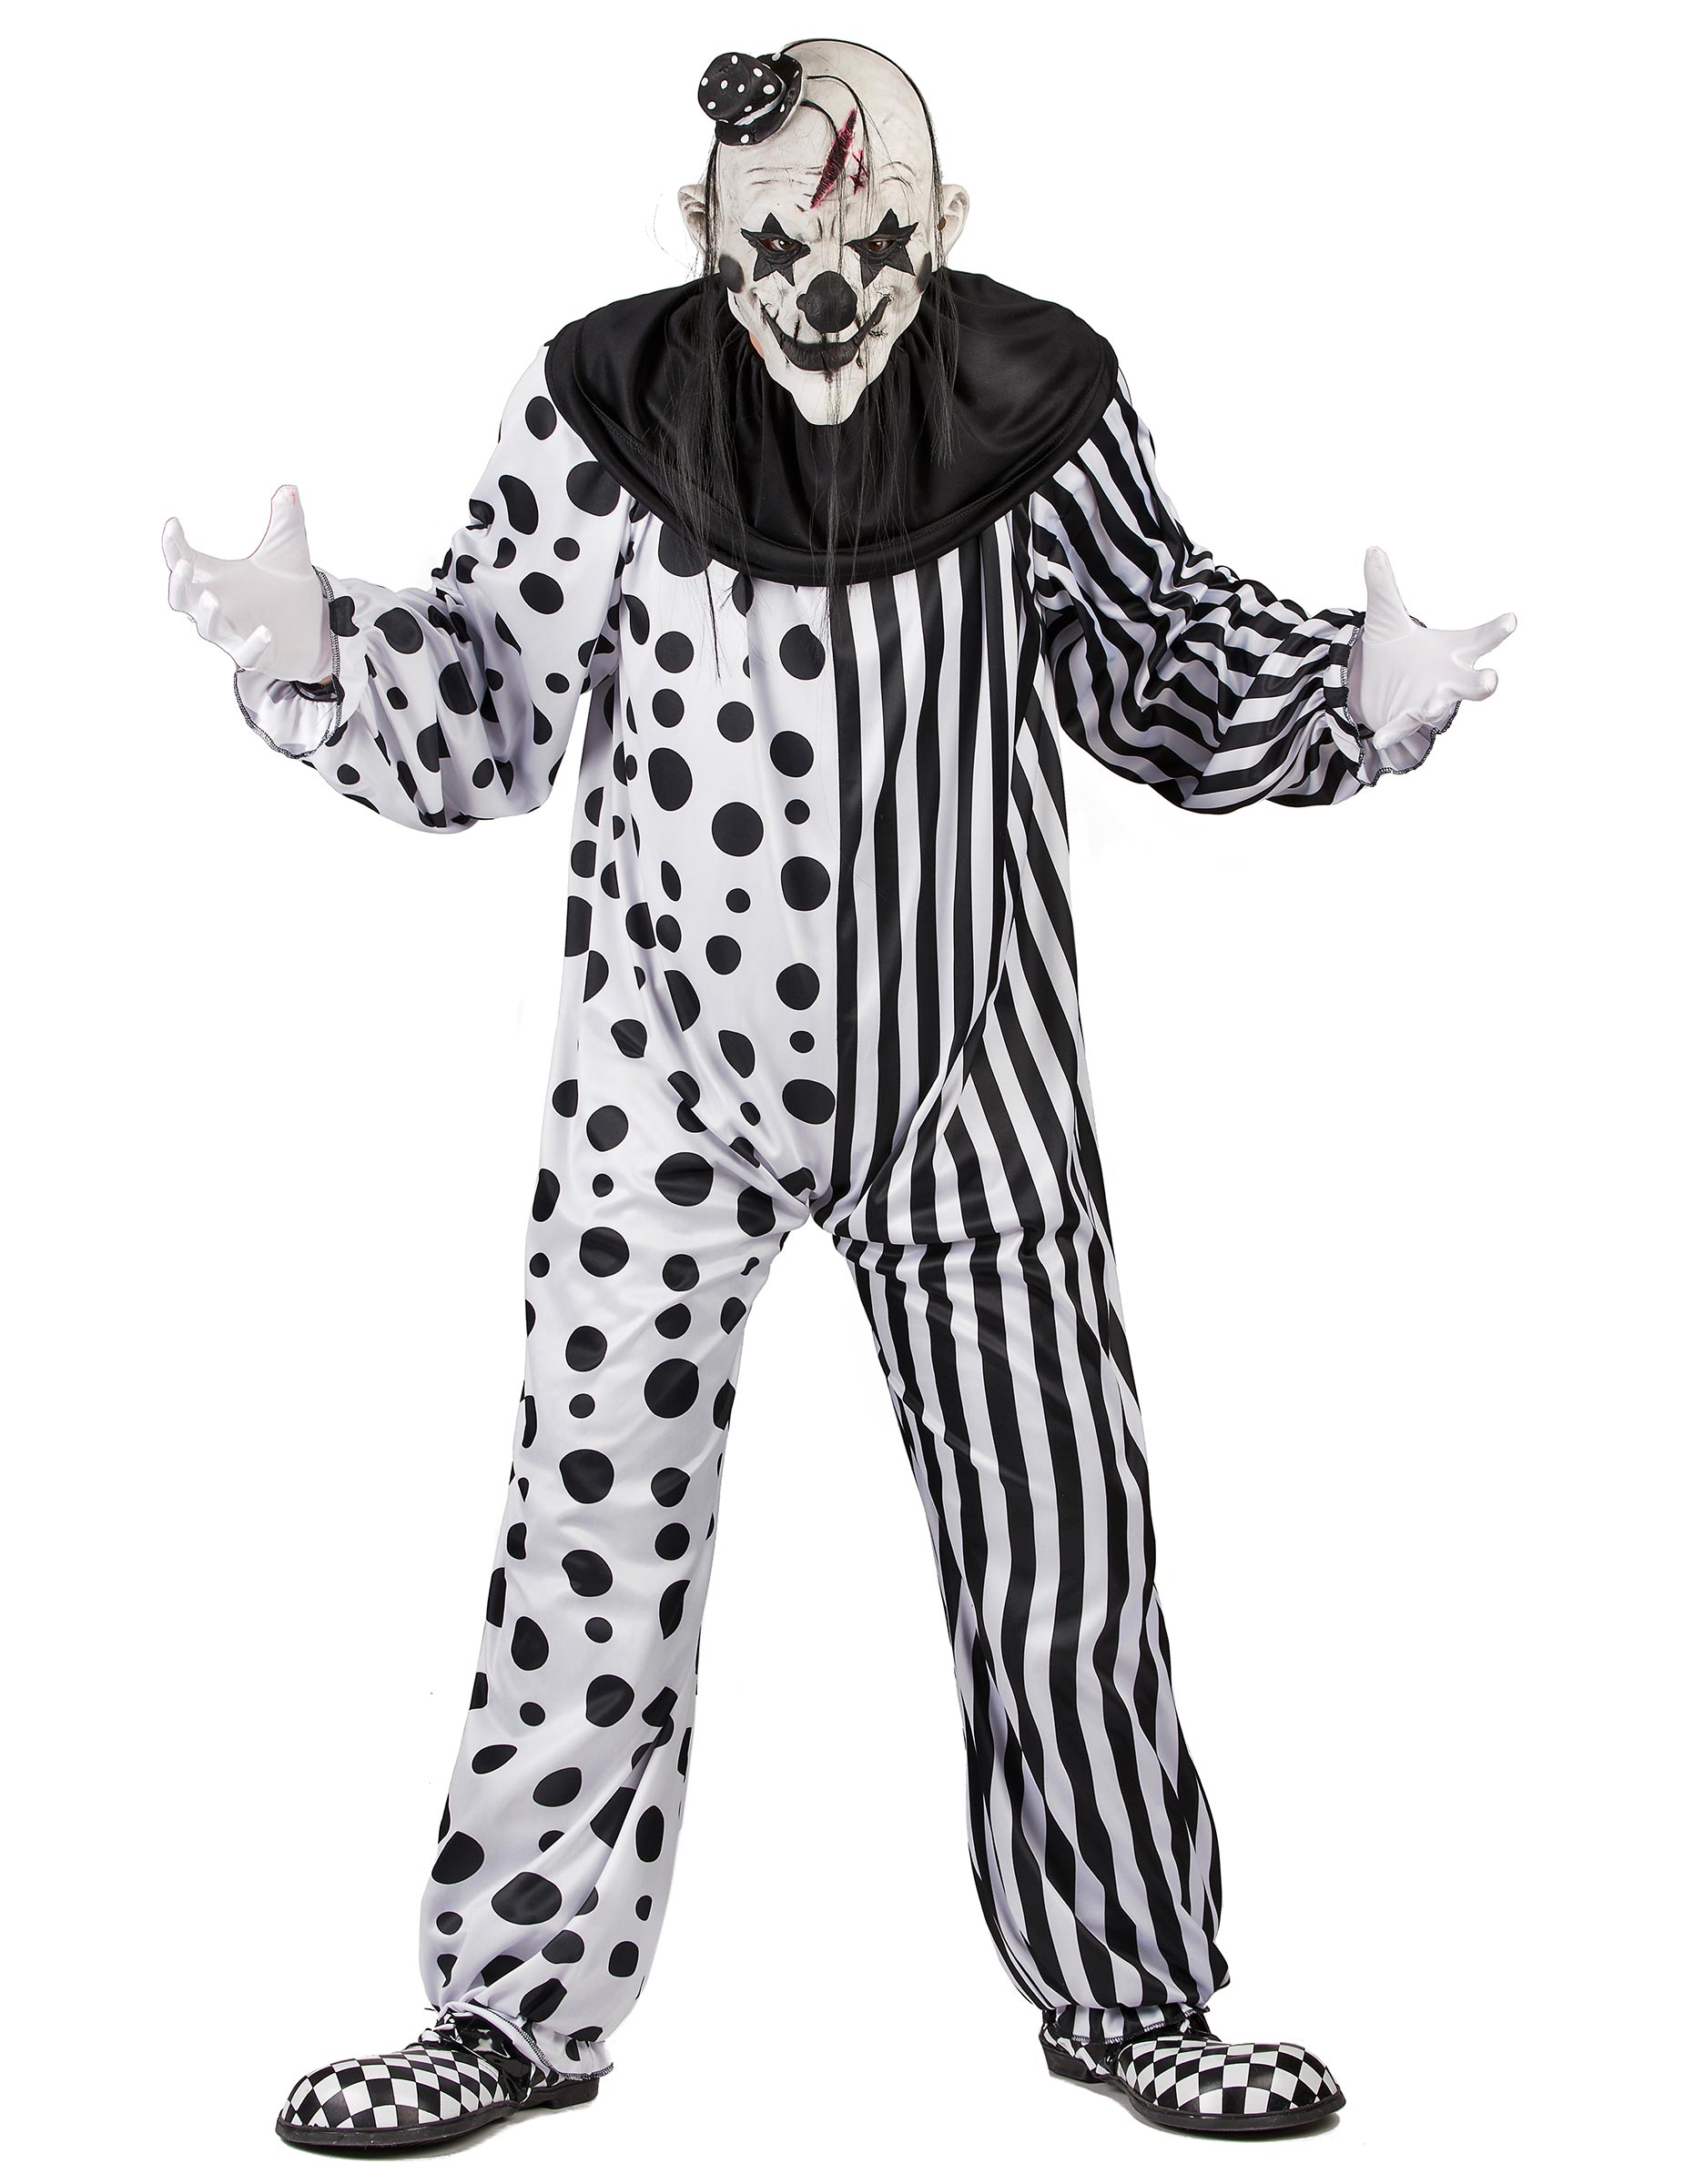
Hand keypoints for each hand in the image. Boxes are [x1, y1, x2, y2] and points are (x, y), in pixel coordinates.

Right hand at [161, 486, 332, 681]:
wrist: (318, 624)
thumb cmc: (289, 589)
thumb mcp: (288, 549)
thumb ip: (285, 520)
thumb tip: (289, 488)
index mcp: (218, 578)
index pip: (184, 559)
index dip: (173, 544)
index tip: (173, 523)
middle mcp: (219, 606)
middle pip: (182, 599)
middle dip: (178, 583)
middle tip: (180, 564)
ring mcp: (234, 632)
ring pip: (207, 629)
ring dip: (207, 615)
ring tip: (213, 598)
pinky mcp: (257, 654)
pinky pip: (248, 654)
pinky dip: (254, 644)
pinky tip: (266, 631)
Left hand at [1349, 546, 1514, 751]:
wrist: (1373, 684)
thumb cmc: (1393, 649)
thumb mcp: (1384, 616)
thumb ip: (1382, 586)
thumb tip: (1372, 549)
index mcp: (1452, 650)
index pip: (1480, 638)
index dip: (1497, 630)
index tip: (1511, 619)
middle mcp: (1449, 679)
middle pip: (1474, 683)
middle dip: (1483, 683)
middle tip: (1492, 680)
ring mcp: (1429, 702)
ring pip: (1440, 707)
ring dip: (1437, 707)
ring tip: (1432, 706)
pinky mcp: (1405, 720)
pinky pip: (1401, 728)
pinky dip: (1393, 732)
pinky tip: (1379, 739)